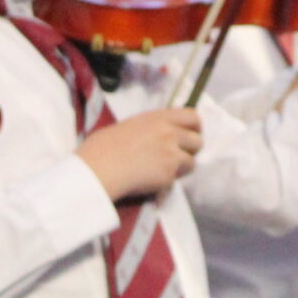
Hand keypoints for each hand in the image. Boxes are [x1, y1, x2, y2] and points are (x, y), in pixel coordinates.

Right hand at [77, 107, 202, 200]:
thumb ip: (149, 129)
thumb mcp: (128, 126)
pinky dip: (168, 182)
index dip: (194, 127)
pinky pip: (176, 179)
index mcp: (158, 117)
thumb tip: (153, 137)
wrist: (99, 168)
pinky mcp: (168, 174)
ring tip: (163, 171)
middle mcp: (169, 132)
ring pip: (191, 162)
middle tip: (178, 156)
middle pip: (198, 140)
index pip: (192, 116)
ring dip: (181, 168)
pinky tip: (152, 181)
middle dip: (191, 150)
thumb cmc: (102, 146)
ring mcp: (171, 153)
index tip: (190, 134)